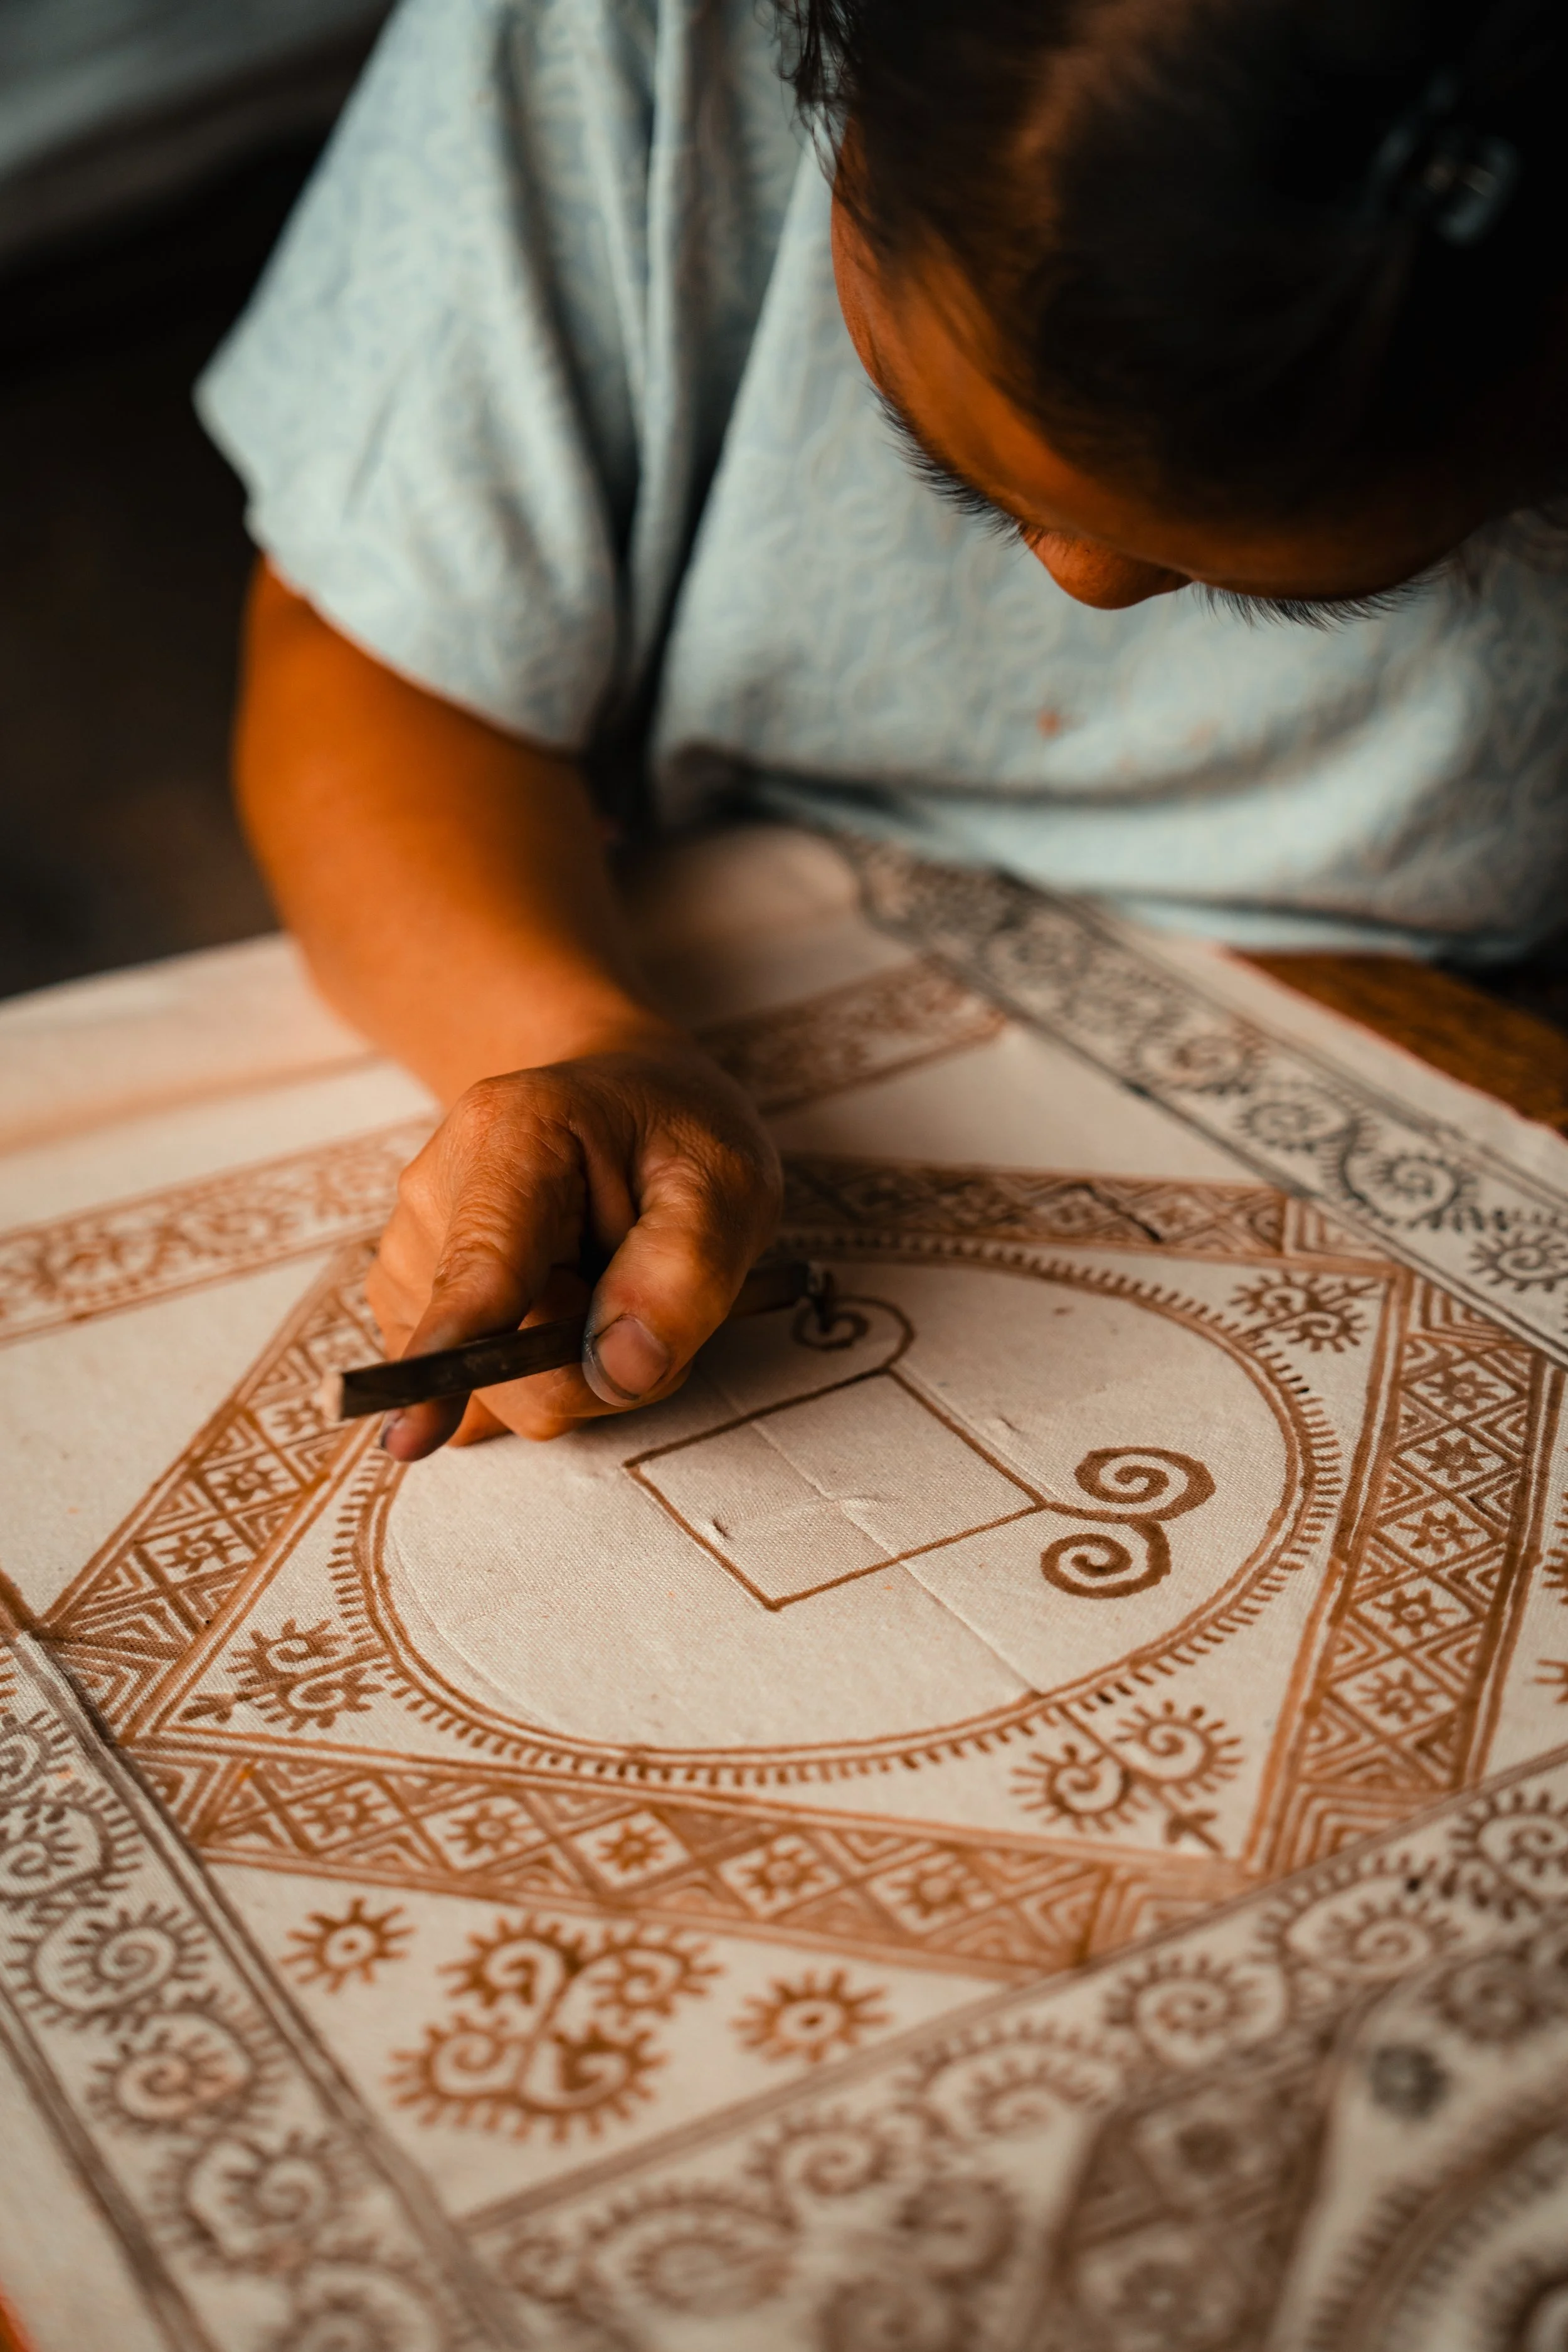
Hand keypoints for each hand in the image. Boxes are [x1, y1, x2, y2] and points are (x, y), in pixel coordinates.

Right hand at [364, 1028, 782, 1455]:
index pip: (480, 1271)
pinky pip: (476, 1391)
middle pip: (498, 1357)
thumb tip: (621, 1374)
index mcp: (510, 1137)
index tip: (410, 1435)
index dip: (453, 1355)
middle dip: (591, 1360)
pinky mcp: (406, 1301)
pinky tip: (564, 1303)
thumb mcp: (726, 1185)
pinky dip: (534, 1371)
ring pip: (488, 1389)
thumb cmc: (674, 1136)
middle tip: (649, 1286)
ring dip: (568, 1364)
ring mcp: (407, 1252)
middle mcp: (433, 1194)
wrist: (617, 1100)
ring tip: (608, 1280)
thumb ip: (687, 1273)